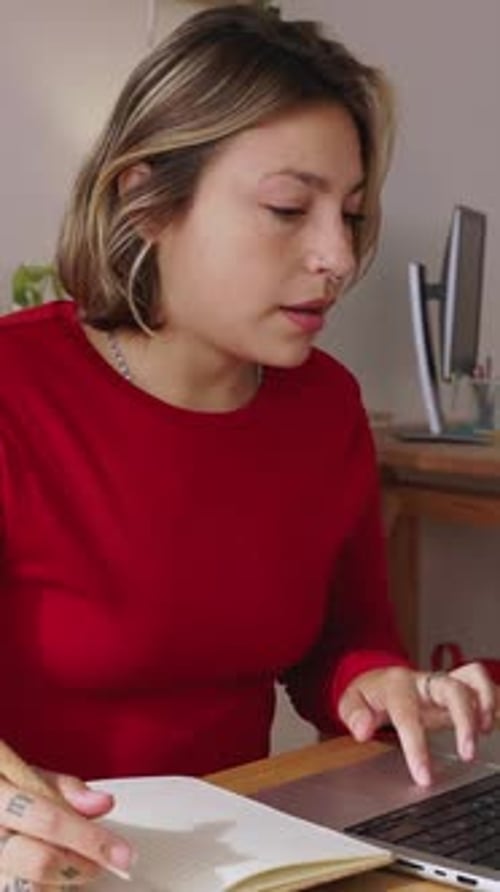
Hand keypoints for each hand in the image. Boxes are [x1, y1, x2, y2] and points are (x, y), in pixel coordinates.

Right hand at [0, 769, 134, 886]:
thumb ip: (62, 788)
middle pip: (38, 860)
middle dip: (78, 867)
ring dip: (56, 885)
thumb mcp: (23, 773)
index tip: (122, 854)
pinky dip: (38, 889)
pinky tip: (50, 882)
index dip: (90, 840)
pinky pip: (13, 889)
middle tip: (99, 864)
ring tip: (71, 872)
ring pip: (24, 887)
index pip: (49, 819)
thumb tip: (102, 804)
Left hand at [337, 662, 498, 786]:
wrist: (380, 677)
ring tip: (486, 731)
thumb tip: (363, 730)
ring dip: (484, 703)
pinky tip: (491, 722)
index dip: (416, 746)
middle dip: (464, 721)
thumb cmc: (369, 694)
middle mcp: (424, 681)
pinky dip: (492, 698)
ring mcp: (443, 681)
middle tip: (467, 754)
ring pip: (472, 678)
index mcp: (397, 686)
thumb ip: (353, 715)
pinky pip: (480, 681)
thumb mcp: (350, 702)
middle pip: (451, 689)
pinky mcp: (457, 686)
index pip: (407, 715)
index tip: (424, 777)